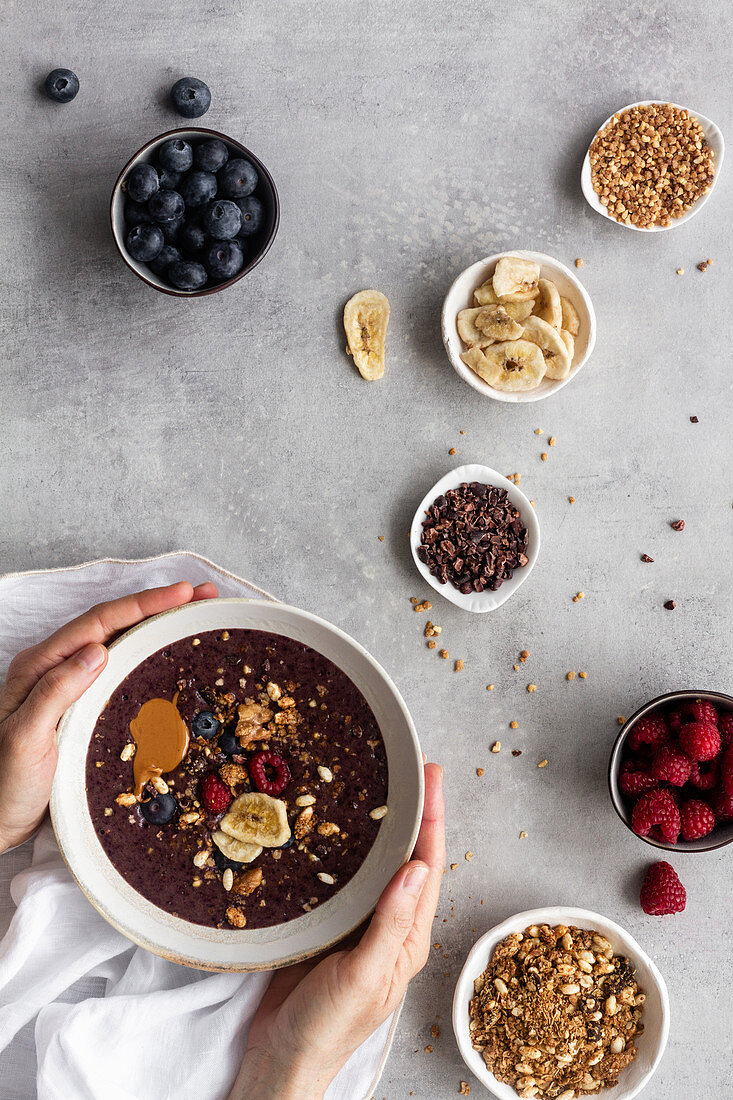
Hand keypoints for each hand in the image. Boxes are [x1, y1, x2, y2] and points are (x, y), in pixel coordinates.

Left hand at [0, 580, 217, 853]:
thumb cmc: (4, 784)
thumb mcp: (25, 739)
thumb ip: (56, 691)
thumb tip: (98, 651)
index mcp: (41, 665)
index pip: (100, 622)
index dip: (143, 604)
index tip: (183, 593)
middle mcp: (57, 667)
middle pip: (115, 624)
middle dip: (160, 606)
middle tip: (204, 595)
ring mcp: (72, 685)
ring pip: (122, 643)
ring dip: (159, 626)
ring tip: (196, 617)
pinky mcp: (85, 705)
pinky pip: (123, 670)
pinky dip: (150, 654)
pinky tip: (171, 657)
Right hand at [231, 762, 444, 1099]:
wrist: (282, 1059)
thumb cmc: (327, 1028)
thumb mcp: (363, 976)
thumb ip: (390, 924)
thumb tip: (416, 867)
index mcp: (409, 938)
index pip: (428, 866)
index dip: (432, 818)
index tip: (431, 776)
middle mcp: (389, 926)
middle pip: (407, 857)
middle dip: (412, 812)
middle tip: (408, 767)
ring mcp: (358, 924)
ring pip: (375, 864)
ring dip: (379, 826)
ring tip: (377, 784)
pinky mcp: (327, 925)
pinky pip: (342, 878)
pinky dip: (343, 848)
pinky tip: (331, 827)